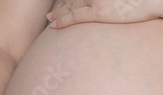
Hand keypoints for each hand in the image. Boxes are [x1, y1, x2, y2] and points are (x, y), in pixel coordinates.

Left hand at [47, 0, 162, 27]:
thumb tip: (112, 5)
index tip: (61, 1)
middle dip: (60, 3)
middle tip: (52, 11)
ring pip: (70, 5)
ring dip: (57, 12)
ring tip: (50, 18)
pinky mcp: (99, 11)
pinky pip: (75, 16)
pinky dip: (62, 20)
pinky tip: (54, 25)